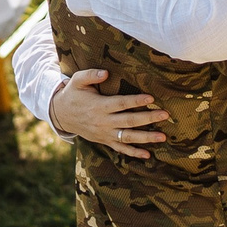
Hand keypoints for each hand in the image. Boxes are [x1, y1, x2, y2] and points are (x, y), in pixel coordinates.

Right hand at [48, 67, 169, 156]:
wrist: (61, 115)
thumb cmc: (73, 94)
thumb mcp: (77, 81)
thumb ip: (90, 75)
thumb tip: (105, 72)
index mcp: (98, 105)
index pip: (121, 103)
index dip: (136, 101)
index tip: (151, 98)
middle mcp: (103, 121)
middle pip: (129, 121)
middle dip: (148, 118)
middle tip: (165, 114)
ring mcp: (105, 133)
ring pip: (128, 137)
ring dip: (146, 138)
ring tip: (163, 136)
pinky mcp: (104, 140)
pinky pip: (120, 149)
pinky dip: (134, 153)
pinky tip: (147, 154)